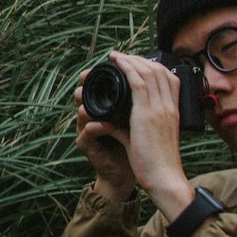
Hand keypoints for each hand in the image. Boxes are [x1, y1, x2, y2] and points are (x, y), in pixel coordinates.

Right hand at [75, 73, 134, 201]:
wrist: (134, 175)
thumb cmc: (139, 147)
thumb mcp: (142, 120)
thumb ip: (141, 101)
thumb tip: (154, 79)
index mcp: (108, 109)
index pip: (101, 87)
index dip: (101, 78)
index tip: (111, 62)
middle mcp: (95, 117)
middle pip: (85, 94)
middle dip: (87, 83)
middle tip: (88, 73)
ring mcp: (88, 131)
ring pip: (81, 111)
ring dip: (84, 102)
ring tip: (87, 97)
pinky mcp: (88, 147)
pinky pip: (87, 134)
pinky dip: (93, 127)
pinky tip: (99, 123)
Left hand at [78, 52, 193, 220]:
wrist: (164, 178)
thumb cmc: (158, 164)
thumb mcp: (149, 140)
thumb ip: (134, 127)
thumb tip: (112, 121)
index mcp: (174, 111)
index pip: (170, 78)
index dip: (154, 66)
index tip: (138, 63)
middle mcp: (169, 106)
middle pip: (158, 71)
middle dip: (139, 59)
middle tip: (123, 56)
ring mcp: (159, 109)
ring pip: (147, 72)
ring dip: (130, 60)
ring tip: (115, 56)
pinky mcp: (146, 114)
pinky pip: (137, 82)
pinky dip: (127, 68)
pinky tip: (116, 63)